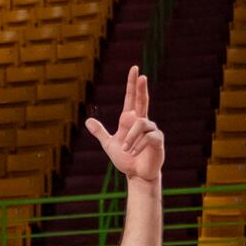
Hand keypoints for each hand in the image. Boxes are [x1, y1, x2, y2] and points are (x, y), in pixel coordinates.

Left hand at [86, 66, 165, 186]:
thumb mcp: (109, 145)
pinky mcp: (158, 140)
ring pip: (141, 124)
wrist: (137, 175)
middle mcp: (142, 121)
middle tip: (142, 76)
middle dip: (142, 88)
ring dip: (131, 138)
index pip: (132, 98)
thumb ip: (100, 132)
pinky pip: (148, 137)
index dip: (133, 84)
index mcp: (130, 120)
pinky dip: (138, 145)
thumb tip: (88, 120)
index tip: (135, 69)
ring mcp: (151, 130)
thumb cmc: (126, 160)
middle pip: (142, 100)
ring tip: (126, 150)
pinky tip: (134, 153)